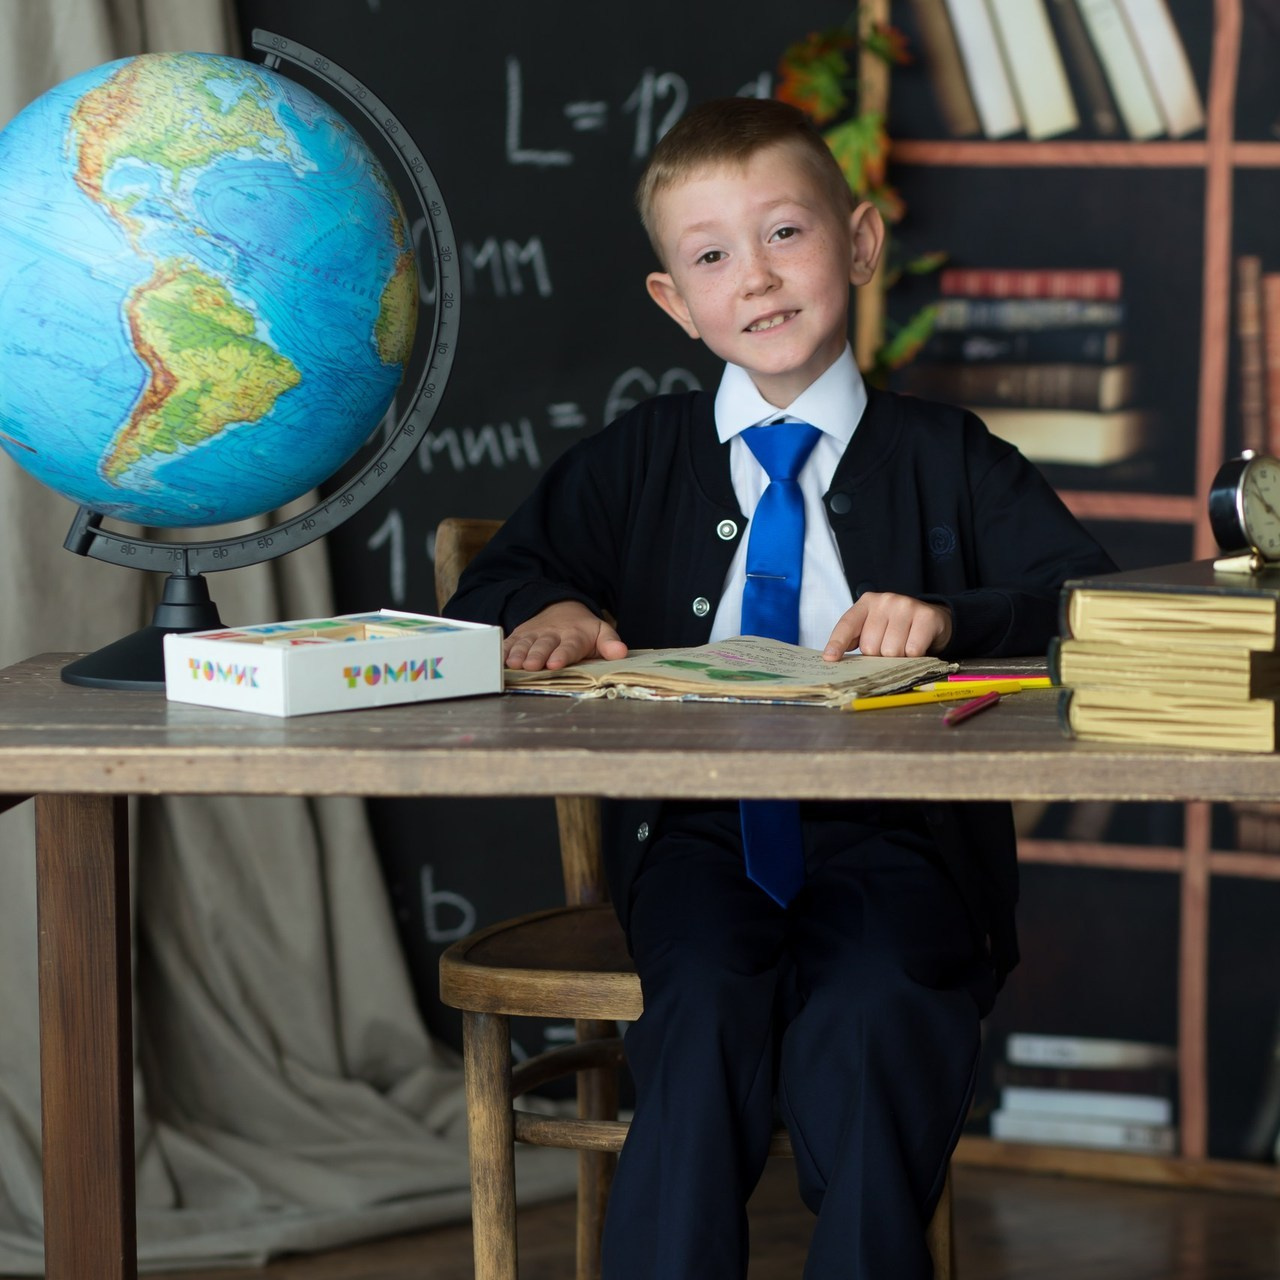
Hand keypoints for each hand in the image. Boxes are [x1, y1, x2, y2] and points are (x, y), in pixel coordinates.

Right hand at [503, 600, 627, 670]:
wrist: (559, 608)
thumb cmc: (583, 629)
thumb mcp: (601, 632)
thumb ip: (610, 643)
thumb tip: (621, 653)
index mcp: (574, 636)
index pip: (568, 647)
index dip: (562, 655)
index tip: (555, 663)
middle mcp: (552, 635)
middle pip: (543, 646)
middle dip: (537, 655)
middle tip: (531, 665)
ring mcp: (533, 635)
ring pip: (525, 644)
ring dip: (518, 653)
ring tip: (514, 663)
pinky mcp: (519, 635)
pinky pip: (510, 642)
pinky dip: (503, 649)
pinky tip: (497, 658)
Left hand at [822, 592, 952, 659]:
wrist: (932, 619)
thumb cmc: (896, 627)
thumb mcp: (873, 627)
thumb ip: (855, 638)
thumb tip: (833, 657)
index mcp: (866, 603)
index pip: (847, 625)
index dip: (837, 643)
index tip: (830, 658)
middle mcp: (885, 600)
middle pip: (870, 646)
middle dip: (878, 655)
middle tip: (889, 647)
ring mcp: (906, 606)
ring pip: (891, 651)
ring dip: (897, 657)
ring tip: (903, 646)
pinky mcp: (926, 617)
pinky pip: (912, 650)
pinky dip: (914, 656)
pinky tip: (916, 645)